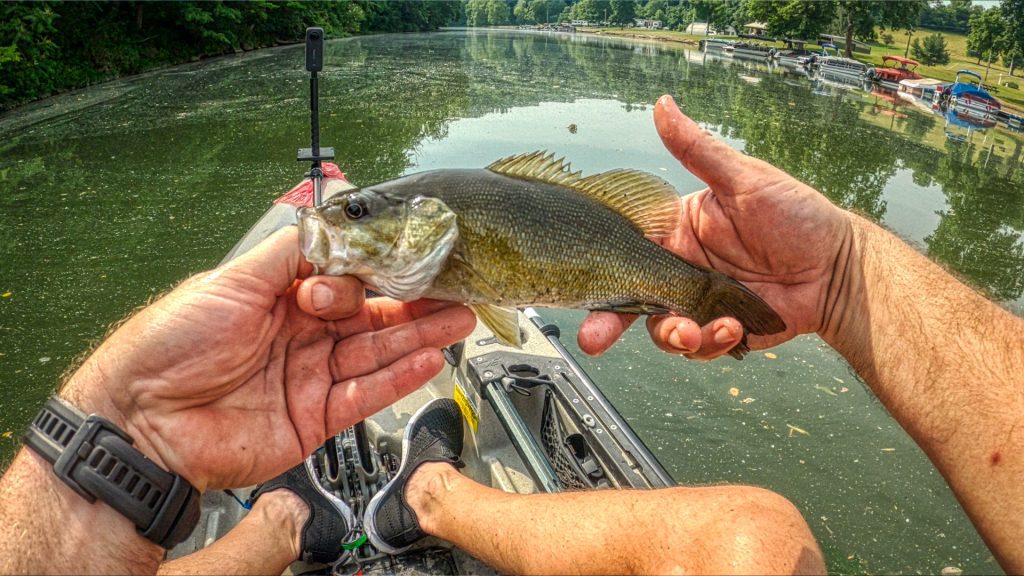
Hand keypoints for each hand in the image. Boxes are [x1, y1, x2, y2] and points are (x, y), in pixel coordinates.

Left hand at [61, 227, 475, 489]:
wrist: (141, 420)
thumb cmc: (169, 345)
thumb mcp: (231, 279)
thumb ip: (289, 254)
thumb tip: (331, 228)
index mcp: (281, 297)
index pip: (347, 280)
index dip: (378, 271)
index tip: (410, 260)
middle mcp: (300, 335)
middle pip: (370, 316)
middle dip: (414, 303)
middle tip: (454, 291)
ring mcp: (309, 377)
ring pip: (376, 353)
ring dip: (419, 337)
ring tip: (457, 320)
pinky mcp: (314, 418)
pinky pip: (364, 395)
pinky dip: (397, 379)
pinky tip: (426, 359)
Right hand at [579, 95, 854, 359]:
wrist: (841, 268)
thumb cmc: (799, 215)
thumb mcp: (745, 178)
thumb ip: (698, 149)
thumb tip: (663, 105)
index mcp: (677, 232)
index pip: (626, 249)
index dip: (601, 267)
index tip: (584, 284)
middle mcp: (681, 270)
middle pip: (632, 298)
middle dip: (609, 322)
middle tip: (594, 338)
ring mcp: (699, 304)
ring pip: (662, 327)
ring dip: (672, 334)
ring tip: (695, 330)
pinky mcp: (721, 330)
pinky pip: (700, 346)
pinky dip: (709, 343)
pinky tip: (731, 329)